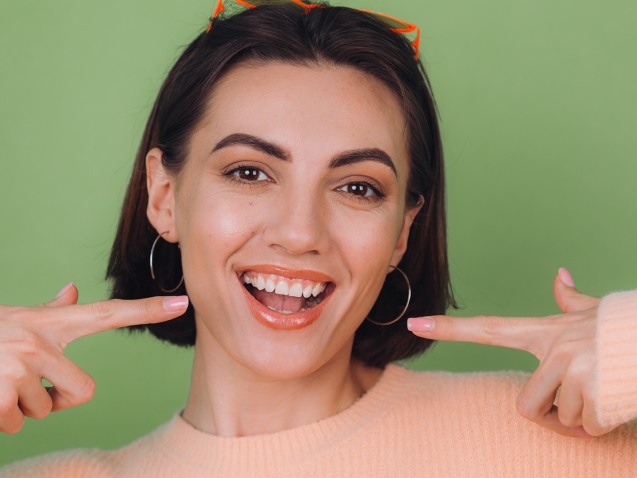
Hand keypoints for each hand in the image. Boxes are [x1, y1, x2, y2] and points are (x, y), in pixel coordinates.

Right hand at [0, 283, 187, 433]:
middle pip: (84, 392)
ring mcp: (20, 364)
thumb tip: (73, 289)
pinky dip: (0, 420)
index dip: (147, 310)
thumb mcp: (17, 318)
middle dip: (57, 401)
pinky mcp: (0, 391)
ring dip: (20, 410)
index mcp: (51, 323)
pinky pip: (17, 423)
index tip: (183, 302)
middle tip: (24, 387)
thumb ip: (50, 309)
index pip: (108, 314)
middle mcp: (41, 340)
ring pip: (44, 412)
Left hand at [407, 268, 611, 438]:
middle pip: (525, 404)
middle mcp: (552, 349)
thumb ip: (571, 301)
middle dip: (550, 414)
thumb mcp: (594, 313)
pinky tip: (612, 403)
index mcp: (543, 332)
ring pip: (560, 419)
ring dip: (582, 418)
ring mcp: (571, 370)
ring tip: (599, 393)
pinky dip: (600, 426)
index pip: (487, 328)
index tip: (415, 322)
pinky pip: (585, 427)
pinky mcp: (593, 394)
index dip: (449, 328)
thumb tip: (560, 275)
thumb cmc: (623, 330)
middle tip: (574, 402)